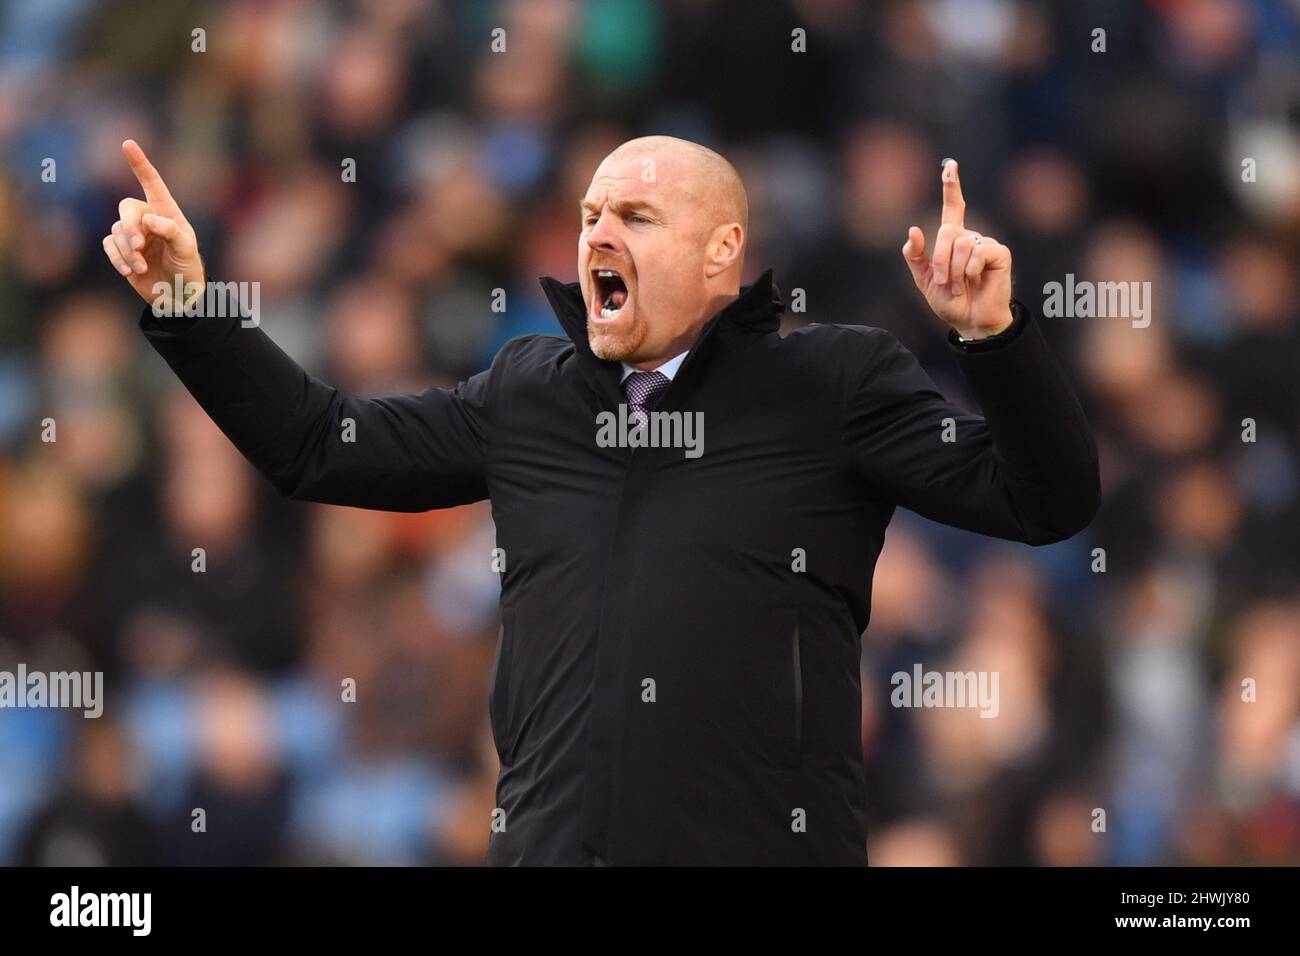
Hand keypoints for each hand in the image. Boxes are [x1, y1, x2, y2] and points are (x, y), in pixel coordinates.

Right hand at [102, 140, 204, 311]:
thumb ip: (170, 230)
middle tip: (139, 245)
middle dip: (130, 227)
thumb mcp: (186, 248)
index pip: (152, 183)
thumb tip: (147, 220)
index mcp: (166, 212)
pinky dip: (118, 259)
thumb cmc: (187, 269)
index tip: (128, 144)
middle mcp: (147, 218)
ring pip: (116, 231)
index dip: (140, 163)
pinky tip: (131, 271)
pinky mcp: (121, 251)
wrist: (177, 296)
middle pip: (126, 209)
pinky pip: (109, 246)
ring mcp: (132, 234)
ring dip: (127, 251)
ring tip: (142, 267)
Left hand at [901, 159, 1012, 339]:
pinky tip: (975, 281)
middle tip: (941, 282)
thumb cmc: (950, 302)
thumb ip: (915, 256)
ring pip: (960, 244)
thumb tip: (913, 229)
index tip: (950, 165)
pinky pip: (977, 252)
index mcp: (953, 240)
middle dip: (938, 260)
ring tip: (959, 286)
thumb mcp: (924, 280)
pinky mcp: (999, 253)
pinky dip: (970, 270)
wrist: (970, 321)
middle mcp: (970, 237)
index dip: (952, 186)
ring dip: (953, 271)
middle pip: (947, 232)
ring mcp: (985, 243)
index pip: (953, 207)